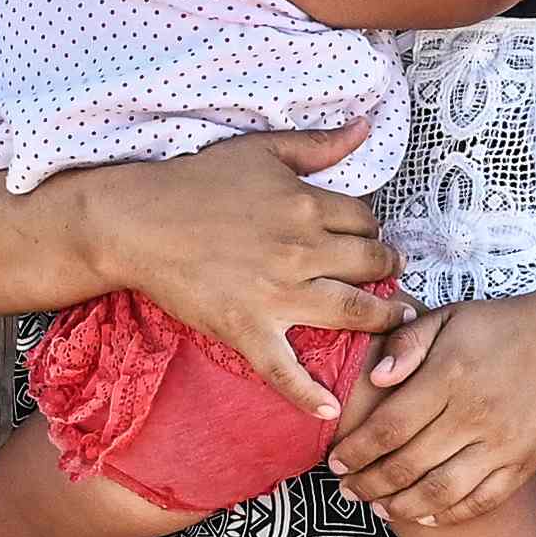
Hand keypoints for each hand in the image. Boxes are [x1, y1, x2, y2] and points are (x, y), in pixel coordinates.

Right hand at [86, 124, 403, 414]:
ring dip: (383, 319)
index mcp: (307, 205)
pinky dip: (308, 394)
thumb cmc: (195, 181)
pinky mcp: (248, 329)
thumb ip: (318, 144)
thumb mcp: (261, 150)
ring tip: (398, 322)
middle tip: (394, 277)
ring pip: (353, 311)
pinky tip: (331, 410)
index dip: (371, 229)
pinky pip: (285, 369)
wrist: (137, 221)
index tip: (368, 238)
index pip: (364, 220)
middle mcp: (302, 251)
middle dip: (389, 269)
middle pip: (371, 264)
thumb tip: (366, 126)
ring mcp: (278, 295)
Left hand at [332, 290, 535, 526]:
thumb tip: (376, 378)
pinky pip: (480, 501)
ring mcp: (502, 443)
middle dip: (369, 484)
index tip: (336, 461)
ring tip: (378, 506)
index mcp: (450, 375)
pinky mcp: (523, 462)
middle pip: (408, 465)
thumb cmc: (497, 329)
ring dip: (401, 507)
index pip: (390, 426)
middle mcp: (476, 414)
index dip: (356, 451)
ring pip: (440, 492)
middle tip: (348, 489)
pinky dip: (447, 515)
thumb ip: (406, 342)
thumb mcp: (447, 317)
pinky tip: (423, 514)